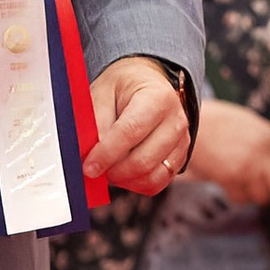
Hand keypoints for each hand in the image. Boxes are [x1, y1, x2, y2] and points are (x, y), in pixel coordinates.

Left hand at [86, 57, 192, 193]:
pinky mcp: (179, 159)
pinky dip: (136, 185)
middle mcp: (176, 121)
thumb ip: (96, 122)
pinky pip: (157, 183)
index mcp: (157, 97)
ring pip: (152, 177)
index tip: (88, 167)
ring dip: (124, 180)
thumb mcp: (102, 93)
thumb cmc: (123, 88)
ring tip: (108, 170)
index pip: (131, 131)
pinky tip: (122, 175)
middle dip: (114, 171)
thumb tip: (89, 154)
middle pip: (144, 160)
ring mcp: (181, 142)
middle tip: (94, 170)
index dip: (107, 153)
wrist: (147, 84)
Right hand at [186, 101, 269, 215]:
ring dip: (258, 195)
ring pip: (262, 197)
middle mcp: (262, 156)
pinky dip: (239, 195)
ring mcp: (246, 170)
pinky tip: (234, 183)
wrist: (192, 120)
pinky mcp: (229, 180)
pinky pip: (241, 198)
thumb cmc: (221, 121)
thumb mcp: (254, 124)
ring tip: (249, 184)